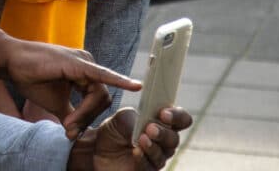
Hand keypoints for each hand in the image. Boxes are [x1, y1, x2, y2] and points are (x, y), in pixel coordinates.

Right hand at [0, 29, 140, 139]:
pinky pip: (102, 76)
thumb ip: (71, 114)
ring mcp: (85, 62)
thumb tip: (76, 133)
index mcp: (86, 73)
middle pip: (102, 99)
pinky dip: (119, 81)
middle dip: (87, 118)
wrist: (12, 62)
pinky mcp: (79, 63)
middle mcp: (89, 65)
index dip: (87, 117)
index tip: (71, 131)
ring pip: (99, 95)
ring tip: (67, 123)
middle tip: (69, 129)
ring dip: (84, 114)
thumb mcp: (55, 102)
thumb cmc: (31, 78)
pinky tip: (136, 86)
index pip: (99, 100)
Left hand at [68, 107, 191, 169]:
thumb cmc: (114, 132)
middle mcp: (163, 142)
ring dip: (153, 146)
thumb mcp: (121, 118)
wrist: (97, 152)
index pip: (181, 119)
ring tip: (141, 139)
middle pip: (174, 139)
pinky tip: (136, 152)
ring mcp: (155, 158)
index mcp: (161, 124)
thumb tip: (145, 122)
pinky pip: (149, 168)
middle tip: (151, 128)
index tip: (164, 113)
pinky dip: (143, 159)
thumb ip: (134, 116)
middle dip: (164, 133)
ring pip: (163, 155)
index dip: (177, 116)